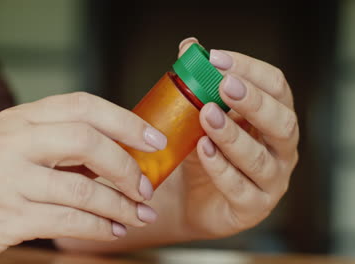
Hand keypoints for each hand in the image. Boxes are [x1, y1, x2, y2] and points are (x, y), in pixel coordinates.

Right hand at [0, 92, 163, 262]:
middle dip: (126, 164)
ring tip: (138, 215)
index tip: (154, 139)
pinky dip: (99, 227)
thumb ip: (59, 146)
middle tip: (146, 186)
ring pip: (82, 188)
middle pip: (86, 139)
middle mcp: (11, 140)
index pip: (82, 105)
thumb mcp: (15, 151)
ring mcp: (6, 176)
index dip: (125, 120)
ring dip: (119, 205)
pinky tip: (113, 231)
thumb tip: (120, 153)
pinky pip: (68, 220)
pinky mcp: (6, 214)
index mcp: (18, 118)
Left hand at [178, 38, 298, 237]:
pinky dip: (220, 168)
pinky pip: (240, 188)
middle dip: (254, 101)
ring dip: (232, 135)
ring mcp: (271, 180)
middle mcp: (280, 149)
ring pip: (260, 158)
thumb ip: (197, 83)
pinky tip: (202, 150)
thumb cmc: (203, 151)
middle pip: (281, 122)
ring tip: (207, 116)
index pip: (276, 87)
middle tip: (224, 85)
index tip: (215, 59)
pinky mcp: (253, 207)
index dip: (250, 69)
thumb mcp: (198, 115)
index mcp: (274, 118)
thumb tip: (188, 47)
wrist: (189, 198)